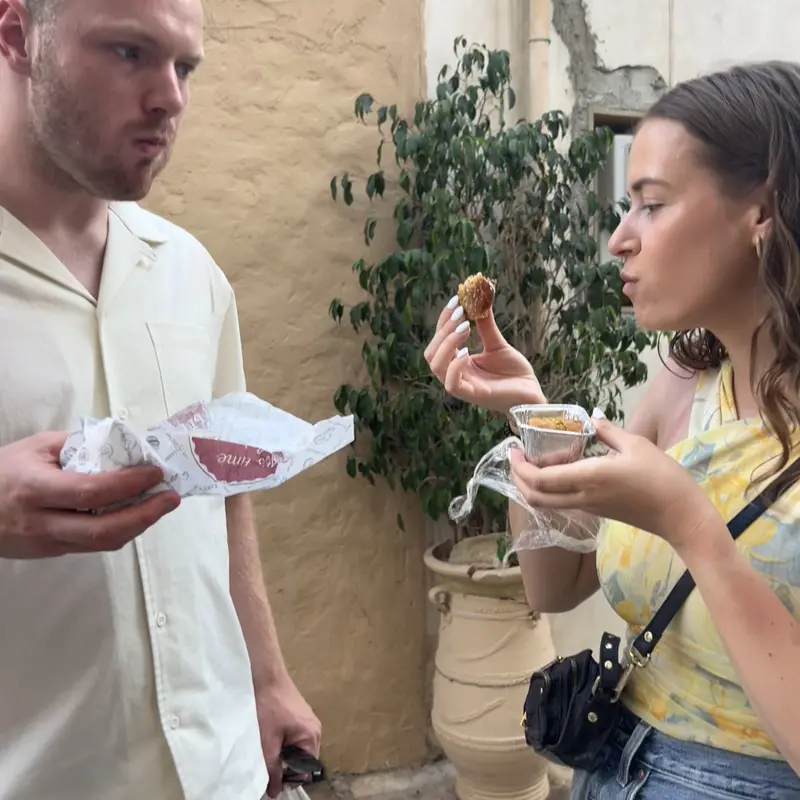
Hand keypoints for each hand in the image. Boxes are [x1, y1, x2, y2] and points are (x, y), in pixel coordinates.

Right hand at [0, 432, 179, 557]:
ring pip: (102, 544)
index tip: (155, 472)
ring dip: (138, 525)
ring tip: (160, 505)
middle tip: (171, 498)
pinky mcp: (51, 553)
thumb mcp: (34, 448)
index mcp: (35, 489)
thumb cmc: (0, 472)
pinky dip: (120, 530)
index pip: (92, 492)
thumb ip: (77, 445)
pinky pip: (92, 545)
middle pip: (103, 531)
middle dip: (145, 515)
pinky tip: (136, 514)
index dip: (129, 484)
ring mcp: (46, 543)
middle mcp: (41, 522)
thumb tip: (121, 444)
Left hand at [256, 675, 321, 797]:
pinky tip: (269, 737)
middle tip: (268, 767)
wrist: (265, 675)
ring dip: (283, 753)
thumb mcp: (267, 742)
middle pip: (303, 760)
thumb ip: (272, 768)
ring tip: (267, 750)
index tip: (273, 781)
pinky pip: (294, 736)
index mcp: (312, 736)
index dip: (289, 779)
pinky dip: (283, 742)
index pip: (306, 770)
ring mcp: (307, 720)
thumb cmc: (268, 706)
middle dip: (286, 766)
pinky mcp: (299, 714)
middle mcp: (314, 729)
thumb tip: (274, 791)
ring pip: (297, 748)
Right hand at [424, 296, 543, 412]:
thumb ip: (485, 326)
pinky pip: (452, 385)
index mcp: (457, 363)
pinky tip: (467, 351)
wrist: (532, 394)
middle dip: (443, 330)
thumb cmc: (514, 373)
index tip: (456, 300)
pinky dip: (455, 366)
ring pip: (437, 366)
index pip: (439, 340)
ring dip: (447, 344)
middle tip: (461, 312)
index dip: (444, 320)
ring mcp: (463, 386)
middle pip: (432, 353)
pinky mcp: (473, 396)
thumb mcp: (497, 344)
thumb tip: (479, 299)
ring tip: (465, 327)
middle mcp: (455, 375)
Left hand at [508, 416, 718, 550]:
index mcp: (588, 478)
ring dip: (534, 484)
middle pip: (535, 497)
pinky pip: (562, 501)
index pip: (539, 479)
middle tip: (516, 458)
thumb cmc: (662, 477)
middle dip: (518, 479)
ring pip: (547, 501)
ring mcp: (588, 506)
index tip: (513, 450)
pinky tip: (561, 468)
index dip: (520, 467)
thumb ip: (608, 431)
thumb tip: (593, 418)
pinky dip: (551, 487)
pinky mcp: (597, 511)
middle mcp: (581, 496)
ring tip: (537, 460)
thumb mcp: (636, 444)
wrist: (680, 516)